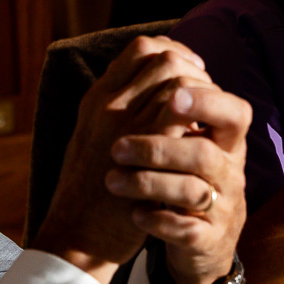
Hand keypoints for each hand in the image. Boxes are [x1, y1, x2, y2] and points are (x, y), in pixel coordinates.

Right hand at [31, 37, 213, 276]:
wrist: (76, 234)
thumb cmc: (88, 191)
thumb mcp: (92, 139)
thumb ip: (116, 113)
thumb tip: (149, 93)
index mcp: (97, 98)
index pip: (140, 49)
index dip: (172, 52)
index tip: (188, 70)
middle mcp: (109, 104)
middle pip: (163, 59)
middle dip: (193, 69)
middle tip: (205, 90)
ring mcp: (126, 124)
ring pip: (177, 82)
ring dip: (202, 93)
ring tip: (207, 112)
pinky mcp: (146, 149)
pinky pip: (181, 112)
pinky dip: (199, 114)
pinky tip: (205, 131)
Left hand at [108, 84, 251, 283]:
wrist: (199, 240)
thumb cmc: (184, 177)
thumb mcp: (188, 140)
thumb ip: (176, 104)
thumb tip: (155, 50)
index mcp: (227, 141)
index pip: (235, 112)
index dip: (206, 102)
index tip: (170, 95)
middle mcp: (231, 173)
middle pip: (204, 153)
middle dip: (159, 147)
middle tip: (117, 147)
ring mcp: (222, 208)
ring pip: (192, 193)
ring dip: (148, 183)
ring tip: (113, 179)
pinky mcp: (208, 240)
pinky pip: (186, 231)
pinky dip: (157, 222)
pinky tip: (135, 214)